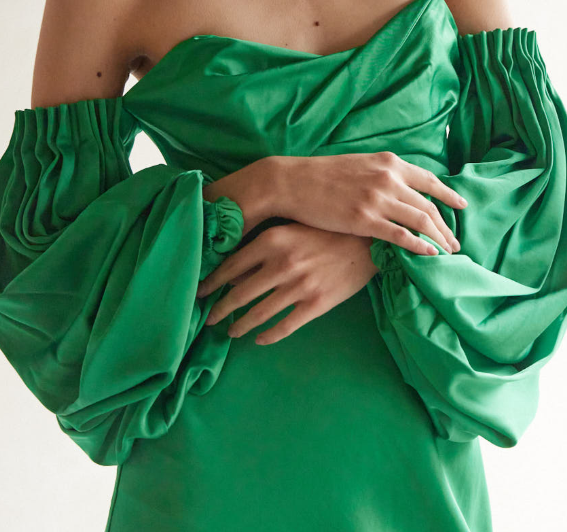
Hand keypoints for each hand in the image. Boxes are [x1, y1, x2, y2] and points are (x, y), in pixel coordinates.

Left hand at [196, 221, 379, 344]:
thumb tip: (235, 267)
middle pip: (239, 294)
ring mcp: (299, 286)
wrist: (368, 240)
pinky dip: (267, 336)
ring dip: (240, 325)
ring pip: (259, 314)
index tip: (199, 292)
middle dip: (219, 310)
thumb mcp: (292, 227)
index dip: (211, 283)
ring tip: (230, 331)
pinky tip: (259, 339)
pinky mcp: (316, 304)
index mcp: (272, 240)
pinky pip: (284, 326)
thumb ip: (264, 244)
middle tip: (207, 319)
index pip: (230, 266)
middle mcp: (281, 264)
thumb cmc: (327, 228)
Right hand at [267, 151, 466, 255]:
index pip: (429, 180)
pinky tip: (429, 255)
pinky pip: (402, 235)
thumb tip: (402, 188)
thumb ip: (383, 173)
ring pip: (421, 220)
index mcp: (389, 162)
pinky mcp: (365, 219)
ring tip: (447, 252)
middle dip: (446, 226)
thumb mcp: (360, 164)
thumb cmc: (323, 175)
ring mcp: (378, 198)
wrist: (293, 182)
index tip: (462, 206)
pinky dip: (419, 246)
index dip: (449, 194)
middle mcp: (389, 178)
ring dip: (439, 238)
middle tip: (456, 242)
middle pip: (429, 205)